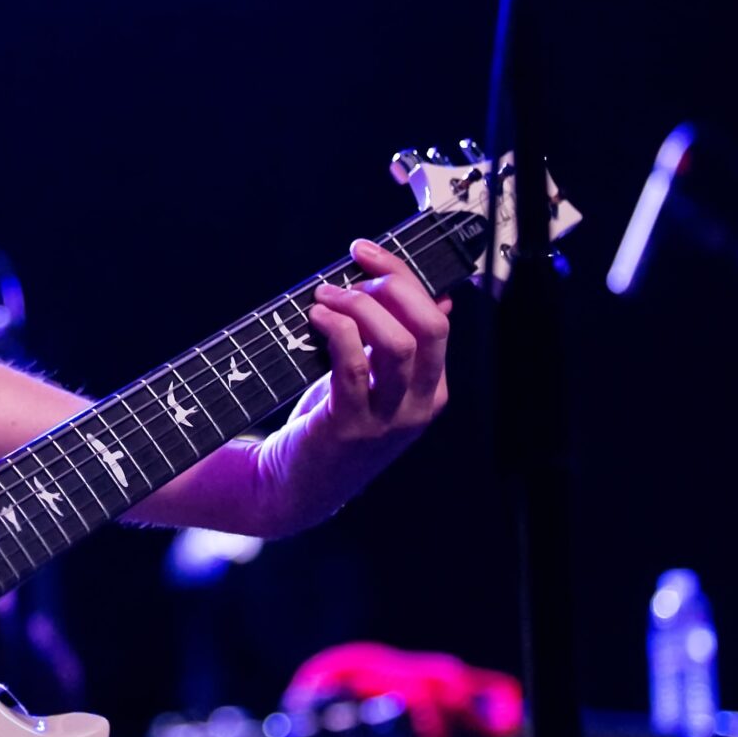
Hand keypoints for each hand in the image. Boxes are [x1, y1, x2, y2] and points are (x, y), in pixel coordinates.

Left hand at [256, 239, 451, 528]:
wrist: (298, 485)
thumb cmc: (335, 424)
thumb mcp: (379, 382)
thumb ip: (404, 343)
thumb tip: (439, 298)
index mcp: (431, 387)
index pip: (436, 319)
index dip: (404, 277)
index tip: (368, 251)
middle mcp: (419, 403)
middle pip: (429, 327)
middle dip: (393, 284)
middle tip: (354, 268)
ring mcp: (388, 418)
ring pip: (397, 344)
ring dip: (359, 306)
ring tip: (327, 295)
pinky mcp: (351, 425)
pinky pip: (353, 366)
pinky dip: (337, 331)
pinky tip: (318, 317)